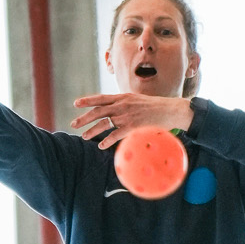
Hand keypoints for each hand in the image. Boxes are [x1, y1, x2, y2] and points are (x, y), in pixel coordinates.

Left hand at [70, 91, 193, 150]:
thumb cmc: (155, 106)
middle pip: (98, 111)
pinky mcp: (133, 126)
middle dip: (84, 118)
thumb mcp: (137, 100)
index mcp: (123, 97)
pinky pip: (116, 135)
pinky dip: (107, 141)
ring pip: (104, 123)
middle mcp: (123, 105)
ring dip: (92, 131)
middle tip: (73, 124)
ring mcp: (127, 115)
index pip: (101, 98)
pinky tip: (101, 146)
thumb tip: (114, 108)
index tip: (76, 103)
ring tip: (84, 136)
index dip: (87, 100)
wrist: (171, 110)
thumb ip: (124, 103)